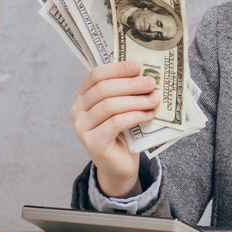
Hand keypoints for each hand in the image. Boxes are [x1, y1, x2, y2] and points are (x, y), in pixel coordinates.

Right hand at [68, 60, 158, 197]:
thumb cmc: (123, 132)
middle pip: (103, 89)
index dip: (117, 68)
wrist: (119, 165)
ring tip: (154, 100)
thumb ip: (128, 91)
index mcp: (83, 96)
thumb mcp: (124, 107)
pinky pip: (115, 123)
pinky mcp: (92, 142)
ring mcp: (82, 127)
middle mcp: (78, 110)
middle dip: (130, 84)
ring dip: (135, 101)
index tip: (138, 66)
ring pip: (109, 106)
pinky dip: (134, 116)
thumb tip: (147, 72)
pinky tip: (149, 115)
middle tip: (151, 83)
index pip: (96, 75)